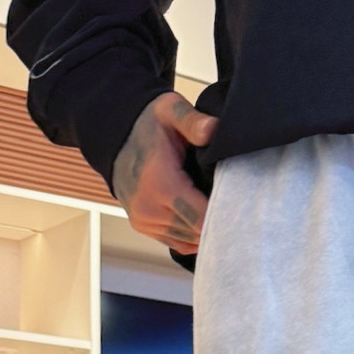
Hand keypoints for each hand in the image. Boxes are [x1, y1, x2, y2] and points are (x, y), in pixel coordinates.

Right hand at [112, 92, 217, 252]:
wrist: (115, 134)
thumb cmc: (149, 123)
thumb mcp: (170, 111)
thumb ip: (193, 121)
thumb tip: (213, 130)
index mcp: (159, 184)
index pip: (201, 218)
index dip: (224, 214)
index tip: (239, 201)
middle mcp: (148, 208)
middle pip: (198, 232)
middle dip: (217, 220)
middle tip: (232, 201)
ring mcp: (144, 220)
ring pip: (189, 241)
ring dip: (204, 228)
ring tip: (214, 204)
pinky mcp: (143, 226)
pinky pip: (177, 242)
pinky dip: (192, 233)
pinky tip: (200, 215)